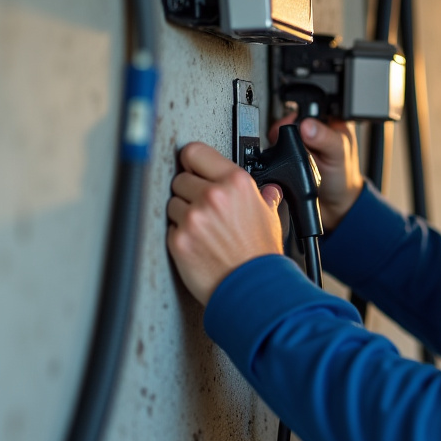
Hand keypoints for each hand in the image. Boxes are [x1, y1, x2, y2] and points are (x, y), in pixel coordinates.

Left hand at [167, 142, 284, 304]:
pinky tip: (199, 244)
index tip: (193, 169)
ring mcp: (193, 218)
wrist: (253, 288)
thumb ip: (264, 198)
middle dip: (190, 192)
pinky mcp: (179, 239)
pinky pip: (170, 228)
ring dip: (183, 215)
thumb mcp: (270, 218)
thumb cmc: (261, 255)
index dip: (192, 162)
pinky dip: (181, 235)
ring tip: (205, 230)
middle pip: (180, 179)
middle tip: (205, 210)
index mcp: (235, 182)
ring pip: (172, 203)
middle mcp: (212, 196)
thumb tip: (268, 191)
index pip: (194, 152)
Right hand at [269, 109, 362, 231]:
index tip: (298, 129)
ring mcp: (301, 142)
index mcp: (332, 120)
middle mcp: (315, 128)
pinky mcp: (290, 154)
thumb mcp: (338, 155)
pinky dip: (276, 156)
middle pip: (290, 118)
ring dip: (280, 145)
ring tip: (293, 159)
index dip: (299, 115)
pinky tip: (287, 164)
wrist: (334, 206)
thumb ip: (325, 139)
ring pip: (280, 133)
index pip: (309, 106)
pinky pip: (275, 149)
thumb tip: (307, 126)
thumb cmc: (344, 179)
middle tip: (295, 148)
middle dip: (287, 133)